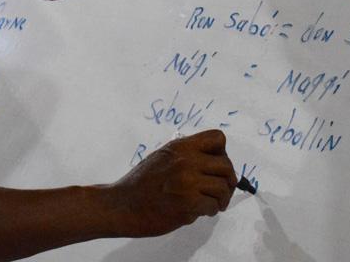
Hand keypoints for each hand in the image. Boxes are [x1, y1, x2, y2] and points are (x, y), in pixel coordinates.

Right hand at [107, 130, 236, 237]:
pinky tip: (201, 212)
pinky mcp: (187, 203)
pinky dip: (211, 211)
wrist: (121, 205)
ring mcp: (187, 181)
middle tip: (221, 192)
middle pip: (226, 165)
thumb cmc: (140, 185)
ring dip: (222, 199)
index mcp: (180, 147)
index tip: (215, 168)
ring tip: (212, 204)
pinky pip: (214, 205)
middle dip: (228, 181)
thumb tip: (212, 165)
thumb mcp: (162, 157)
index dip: (222, 153)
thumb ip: (185, 156)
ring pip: (224, 187)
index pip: (218, 138)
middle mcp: (185, 160)